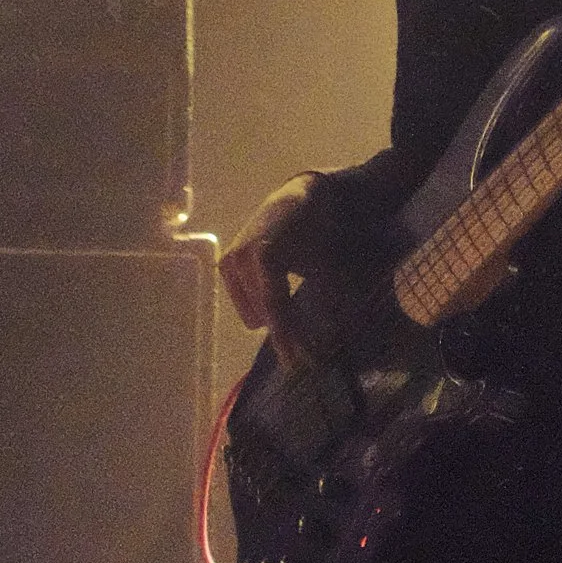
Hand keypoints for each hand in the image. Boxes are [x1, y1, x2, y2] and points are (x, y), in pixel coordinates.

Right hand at [219, 176, 357, 367]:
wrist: (300, 198)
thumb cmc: (319, 230)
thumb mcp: (327, 265)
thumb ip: (329, 299)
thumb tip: (333, 338)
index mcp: (264, 254)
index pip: (276, 306)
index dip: (289, 337)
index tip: (302, 364)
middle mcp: (240, 257)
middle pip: (262, 312)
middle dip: (285, 335)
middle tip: (308, 358)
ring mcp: (230, 260)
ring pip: (252, 310)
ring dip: (275, 321)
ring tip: (298, 332)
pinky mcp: (227, 264)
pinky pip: (244, 301)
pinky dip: (263, 309)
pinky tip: (280, 311)